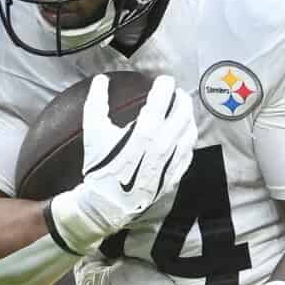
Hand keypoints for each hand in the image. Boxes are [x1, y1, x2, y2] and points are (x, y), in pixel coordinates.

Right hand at [47, 73, 195, 253]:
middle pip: (183, 113)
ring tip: (183, 109)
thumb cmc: (100, 167)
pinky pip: (189, 151)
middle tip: (177, 93)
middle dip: (181, 98)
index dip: (165, 86)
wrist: (108, 204)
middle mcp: (163, 144)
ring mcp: (172, 160)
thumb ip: (97, 102)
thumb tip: (101, 79)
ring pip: (190, 131)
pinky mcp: (176, 174)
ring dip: (188, 116)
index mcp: (144, 131)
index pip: (162, 99)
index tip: (164, 80)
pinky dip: (188, 138)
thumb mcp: (93, 132)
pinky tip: (183, 134)